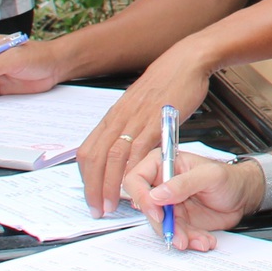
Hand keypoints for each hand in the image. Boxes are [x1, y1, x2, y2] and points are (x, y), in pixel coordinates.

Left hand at [78, 45, 212, 213]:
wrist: (185, 61)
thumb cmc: (166, 82)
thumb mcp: (139, 106)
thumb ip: (131, 128)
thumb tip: (127, 152)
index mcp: (113, 117)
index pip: (88, 152)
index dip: (86, 178)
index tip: (91, 197)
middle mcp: (119, 119)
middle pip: (95, 158)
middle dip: (92, 188)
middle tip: (97, 209)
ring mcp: (136, 120)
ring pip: (113, 157)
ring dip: (109, 185)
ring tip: (111, 205)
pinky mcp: (156, 121)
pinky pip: (139, 149)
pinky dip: (133, 169)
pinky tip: (134, 184)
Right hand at [125, 149, 259, 253]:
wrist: (244, 196)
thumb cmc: (229, 177)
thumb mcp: (210, 176)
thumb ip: (184, 183)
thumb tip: (157, 194)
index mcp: (164, 165)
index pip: (136, 180)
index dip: (142, 198)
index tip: (157, 213)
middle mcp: (162, 186)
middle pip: (147, 209)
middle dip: (164, 226)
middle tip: (180, 236)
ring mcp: (170, 205)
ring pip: (162, 226)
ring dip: (180, 236)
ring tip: (200, 240)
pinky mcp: (180, 221)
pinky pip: (177, 235)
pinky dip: (190, 241)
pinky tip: (205, 240)